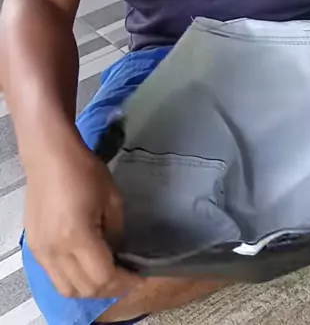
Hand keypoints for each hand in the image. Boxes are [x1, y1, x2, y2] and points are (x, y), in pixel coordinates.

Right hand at [24, 136, 136, 298]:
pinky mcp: (34, 247)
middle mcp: (56, 250)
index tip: (138, 276)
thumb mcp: (113, 199)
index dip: (124, 281)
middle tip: (126, 276)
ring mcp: (41, 251)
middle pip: (85, 289)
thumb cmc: (84, 171)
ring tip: (105, 274)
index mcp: (78, 236)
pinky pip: (54, 276)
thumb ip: (117, 232)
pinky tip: (85, 265)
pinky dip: (72, 279)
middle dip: (110, 288)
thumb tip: (118, 254)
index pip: (103, 276)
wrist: (50, 156)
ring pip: (66, 289)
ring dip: (89, 288)